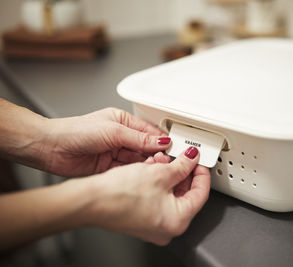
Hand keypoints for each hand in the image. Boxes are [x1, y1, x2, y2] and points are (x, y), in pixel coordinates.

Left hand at [40, 108, 170, 176]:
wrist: (51, 148)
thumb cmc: (75, 131)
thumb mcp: (113, 131)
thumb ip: (139, 139)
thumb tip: (161, 141)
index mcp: (123, 122)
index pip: (149, 131)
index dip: (162, 140)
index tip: (174, 147)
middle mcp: (120, 137)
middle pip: (145, 147)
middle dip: (156, 154)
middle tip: (166, 161)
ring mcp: (115, 153)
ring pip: (138, 160)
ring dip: (146, 165)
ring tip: (156, 169)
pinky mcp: (109, 168)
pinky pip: (128, 170)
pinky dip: (136, 173)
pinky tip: (143, 175)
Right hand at [85, 146, 210, 244]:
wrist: (90, 201)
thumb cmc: (119, 195)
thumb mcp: (159, 173)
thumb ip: (181, 165)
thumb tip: (191, 160)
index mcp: (178, 221)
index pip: (201, 194)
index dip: (202, 173)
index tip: (199, 161)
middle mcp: (167, 228)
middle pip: (186, 195)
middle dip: (183, 172)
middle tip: (183, 157)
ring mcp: (153, 225)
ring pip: (170, 195)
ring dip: (169, 174)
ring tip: (163, 159)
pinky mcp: (141, 218)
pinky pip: (157, 198)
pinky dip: (157, 183)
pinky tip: (151, 168)